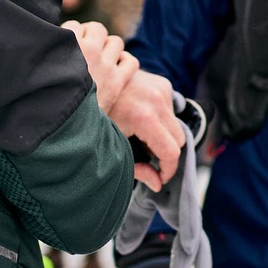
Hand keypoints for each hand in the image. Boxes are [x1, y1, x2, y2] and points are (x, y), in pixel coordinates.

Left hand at [66, 19, 182, 187]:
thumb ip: (136, 168)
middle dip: (166, 153)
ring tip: (139, 134)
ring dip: (164, 135)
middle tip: (146, 156)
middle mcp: (157, 100)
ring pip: (176, 125)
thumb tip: (157, 184)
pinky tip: (142, 118)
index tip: (159, 177)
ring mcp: (162, 89)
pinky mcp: (163, 84)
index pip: (171, 152)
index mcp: (144, 117)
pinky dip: (162, 120)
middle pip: (179, 140)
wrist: (88, 83)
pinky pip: (172, 111)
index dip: (167, 170)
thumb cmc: (95, 117)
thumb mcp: (112, 145)